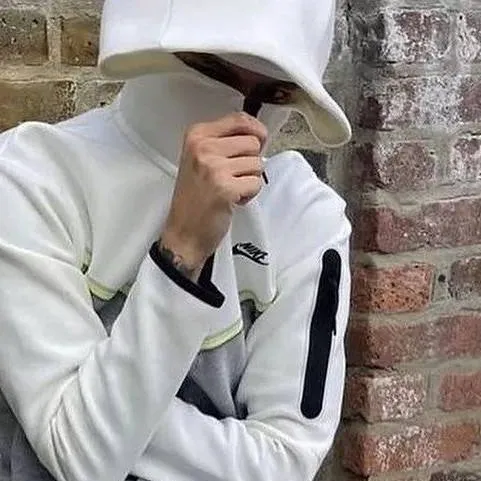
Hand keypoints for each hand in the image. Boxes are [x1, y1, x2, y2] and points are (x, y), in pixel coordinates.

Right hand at [160, 112, 266, 280]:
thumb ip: (224, 142)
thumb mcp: (200, 159)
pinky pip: (256, 183)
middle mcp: (203, 148)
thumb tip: (258, 134)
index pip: (239, 119)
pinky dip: (250, 194)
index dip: (256, 131)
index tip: (258, 142)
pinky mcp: (225, 188)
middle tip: (234, 177)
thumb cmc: (194, 198)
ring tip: (231, 189)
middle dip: (251, 161)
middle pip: (253, 142)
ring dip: (250, 179)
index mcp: (196, 135)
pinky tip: (233, 200)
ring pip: (257, 163)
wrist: (184, 232)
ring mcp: (213, 167)